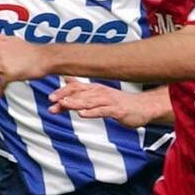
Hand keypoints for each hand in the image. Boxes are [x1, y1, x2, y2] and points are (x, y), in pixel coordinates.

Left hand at [49, 79, 170, 128]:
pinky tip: (83, 114)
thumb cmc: (121, 103)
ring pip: (89, 101)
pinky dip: (92, 112)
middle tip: (52, 101)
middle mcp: (101, 93)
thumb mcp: (100, 94)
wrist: (144, 107)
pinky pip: (102, 111)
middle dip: (65, 97)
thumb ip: (83, 89)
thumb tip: (66, 80)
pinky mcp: (117, 110)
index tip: (51, 97)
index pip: (76, 88)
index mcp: (95, 89)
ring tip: (64, 105)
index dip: (63, 91)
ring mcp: (109, 101)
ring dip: (75, 103)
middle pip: (80, 94)